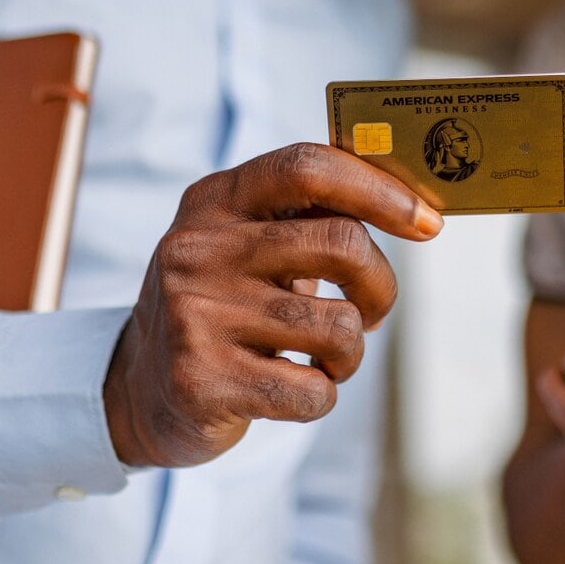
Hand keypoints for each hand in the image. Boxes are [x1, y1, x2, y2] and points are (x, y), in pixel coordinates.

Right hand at [103, 143, 442, 468]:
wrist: (138, 390)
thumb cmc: (222, 307)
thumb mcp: (244, 244)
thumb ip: (306, 218)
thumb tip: (411, 205)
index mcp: (216, 200)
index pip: (307, 167)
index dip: (378, 189)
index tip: (426, 222)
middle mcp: (199, 249)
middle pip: (341, 243)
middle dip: (380, 286)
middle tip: (373, 310)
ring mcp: (196, 314)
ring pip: (338, 328)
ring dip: (350, 353)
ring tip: (323, 357)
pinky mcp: (202, 380)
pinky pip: (313, 391)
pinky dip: (321, 396)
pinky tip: (291, 388)